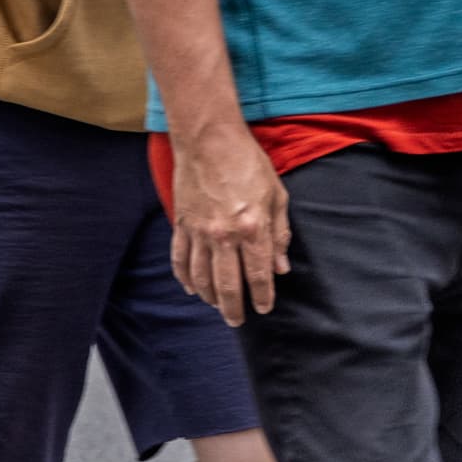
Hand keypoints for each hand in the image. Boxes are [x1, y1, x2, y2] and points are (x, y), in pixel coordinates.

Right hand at [166, 127, 286, 319]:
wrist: (209, 140)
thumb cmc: (248, 163)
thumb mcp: (277, 195)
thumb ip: (280, 234)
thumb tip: (281, 267)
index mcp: (252, 229)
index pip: (259, 275)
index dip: (262, 297)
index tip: (263, 309)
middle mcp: (224, 236)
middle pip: (227, 284)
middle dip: (233, 308)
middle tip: (237, 321)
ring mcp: (199, 232)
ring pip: (201, 277)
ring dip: (209, 297)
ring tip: (216, 307)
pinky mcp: (182, 224)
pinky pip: (180, 259)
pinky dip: (184, 277)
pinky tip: (190, 288)